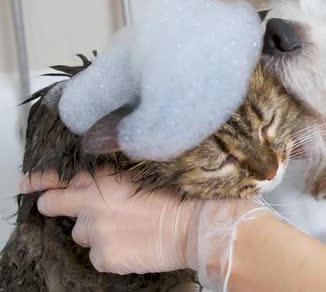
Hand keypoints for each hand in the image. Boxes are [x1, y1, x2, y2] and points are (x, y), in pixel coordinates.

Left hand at [19, 169, 267, 290]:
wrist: (191, 226)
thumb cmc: (174, 196)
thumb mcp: (140, 172)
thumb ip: (110, 175)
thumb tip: (91, 178)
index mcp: (101, 178)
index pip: (54, 177)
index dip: (39, 180)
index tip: (29, 184)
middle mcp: (90, 203)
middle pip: (52, 205)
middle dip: (57, 206)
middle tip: (76, 209)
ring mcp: (94, 232)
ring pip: (79, 234)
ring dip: (94, 232)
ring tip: (124, 229)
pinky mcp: (103, 257)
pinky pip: (96, 256)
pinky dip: (110, 253)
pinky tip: (131, 245)